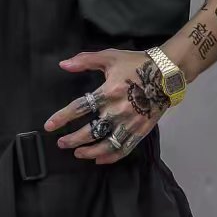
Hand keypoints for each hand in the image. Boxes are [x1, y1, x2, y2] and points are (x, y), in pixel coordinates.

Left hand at [43, 49, 172, 163]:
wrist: (167, 72)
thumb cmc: (136, 63)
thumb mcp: (110, 56)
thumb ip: (85, 60)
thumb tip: (63, 64)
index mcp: (109, 91)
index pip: (80, 107)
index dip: (62, 118)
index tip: (49, 126)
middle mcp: (119, 110)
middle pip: (91, 131)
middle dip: (73, 139)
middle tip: (61, 143)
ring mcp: (131, 122)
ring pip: (107, 144)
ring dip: (90, 152)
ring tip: (77, 153)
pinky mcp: (141, 130)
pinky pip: (125, 148)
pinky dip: (111, 157)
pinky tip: (99, 159)